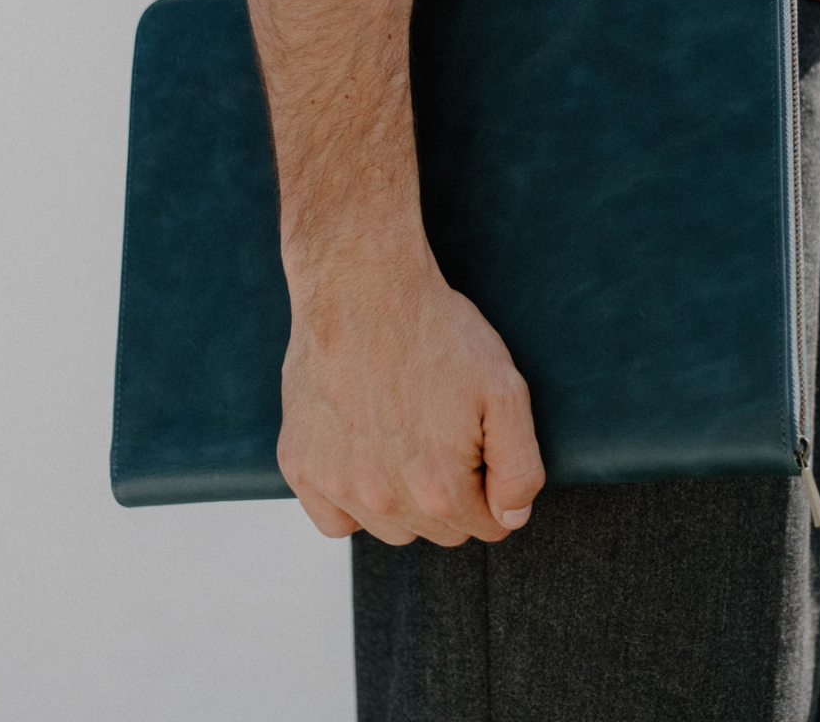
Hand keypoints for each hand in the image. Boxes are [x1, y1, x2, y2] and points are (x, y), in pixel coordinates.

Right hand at [276, 249, 545, 545]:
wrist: (362, 286)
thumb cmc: (437, 333)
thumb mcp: (505, 390)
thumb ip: (520, 468)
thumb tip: (510, 518)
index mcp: (441, 489)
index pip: (489, 525)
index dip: (493, 482)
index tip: (478, 440)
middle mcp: (384, 500)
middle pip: (440, 531)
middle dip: (452, 491)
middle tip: (442, 428)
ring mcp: (336, 485)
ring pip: (389, 528)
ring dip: (403, 498)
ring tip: (404, 434)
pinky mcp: (299, 465)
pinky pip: (334, 519)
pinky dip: (351, 500)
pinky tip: (363, 453)